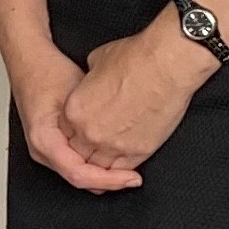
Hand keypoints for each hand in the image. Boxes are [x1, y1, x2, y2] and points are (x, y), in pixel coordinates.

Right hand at [9, 44, 144, 194]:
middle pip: (80, 180)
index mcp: (43, 140)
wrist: (30, 58)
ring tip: (127, 168)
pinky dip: (95, 164)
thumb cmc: (47, 71)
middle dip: (109, 181)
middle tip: (134, 177)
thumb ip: (92, 123)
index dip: (109, 180)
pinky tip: (111, 157)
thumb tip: (118, 144)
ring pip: (79, 175)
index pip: (79, 175)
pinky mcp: (51, 144)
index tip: (131, 177)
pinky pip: (75, 164)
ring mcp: (45, 149)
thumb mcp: (76, 96)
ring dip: (103, 174)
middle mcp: (41, 150)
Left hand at [59, 20, 213, 173]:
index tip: (81, 130)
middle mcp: (90, 132)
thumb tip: (93, 87)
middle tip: (94, 144)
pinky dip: (121, 169)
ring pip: (100, 167)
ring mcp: (115, 145)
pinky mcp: (140, 151)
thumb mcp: (95, 64)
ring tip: (108, 156)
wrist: (165, 66)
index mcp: (74, 110)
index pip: (63, 133)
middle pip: (79, 153)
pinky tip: (123, 164)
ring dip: (102, 163)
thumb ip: (88, 84)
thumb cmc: (133, 60)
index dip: (72, 132)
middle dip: (84, 150)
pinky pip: (124, 169)